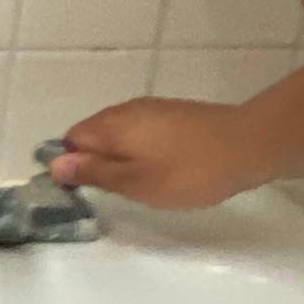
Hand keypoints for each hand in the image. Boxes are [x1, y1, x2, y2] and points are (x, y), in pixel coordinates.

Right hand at [47, 97, 268, 209]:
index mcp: (111, 125)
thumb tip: (55, 163)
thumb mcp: (135, 182)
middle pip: (94, 134)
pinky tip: (159, 170)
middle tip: (112, 194)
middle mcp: (127, 110)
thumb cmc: (188, 171)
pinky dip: (141, 150)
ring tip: (136, 186)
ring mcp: (153, 109)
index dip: (69, 164)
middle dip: (94, 161)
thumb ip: (95, 172)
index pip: (70, 139)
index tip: (81, 191)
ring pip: (120, 133)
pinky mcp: (175, 115)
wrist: (248, 146)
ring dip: (119, 157)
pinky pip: (142, 132)